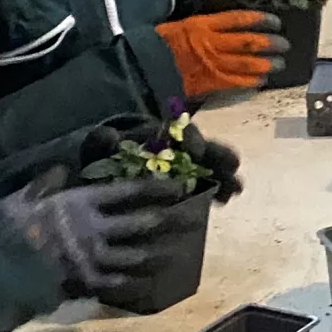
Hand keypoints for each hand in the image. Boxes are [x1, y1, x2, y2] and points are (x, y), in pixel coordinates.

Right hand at [15, 175, 195, 309]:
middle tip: (191, 218)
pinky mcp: (81, 285)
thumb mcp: (20, 199)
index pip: (127, 192)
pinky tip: (147, 281)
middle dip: (168, 220)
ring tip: (176, 251)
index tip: (178, 187)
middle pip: (139, 224)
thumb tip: (61, 169)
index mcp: (78, 204)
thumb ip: (44, 184)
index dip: (155, 189)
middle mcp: (91, 230)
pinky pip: (115, 283)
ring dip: (157, 253)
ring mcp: (88, 259)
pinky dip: (133, 282)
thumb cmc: (1, 230)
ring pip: (134, 255)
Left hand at [75, 123, 241, 203]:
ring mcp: (183, 168)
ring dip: (224, 175)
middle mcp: (175, 148)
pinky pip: (206, 187)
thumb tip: (109, 136)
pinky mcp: (186, 188)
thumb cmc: (101, 160)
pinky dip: (217, 191)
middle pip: (202, 147)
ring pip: (209, 167)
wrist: (100, 176)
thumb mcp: (96, 149)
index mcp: (156, 135)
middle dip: (218, 155)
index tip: (196, 151)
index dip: (190, 138)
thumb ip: (100, 143)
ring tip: (235, 188)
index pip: (178, 130)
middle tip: (232, 165)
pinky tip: (225, 200)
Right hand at [156, 9, 285, 98]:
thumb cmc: (162, 43)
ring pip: (246, 63)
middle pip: (248, 42)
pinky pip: (236, 82)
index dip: (260, 20)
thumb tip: (230, 25)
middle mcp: (211, 43)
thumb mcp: (184, 24)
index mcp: (204, 24)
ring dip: (265, 64)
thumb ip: (207, 25)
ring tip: (279, 63)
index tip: (275, 21)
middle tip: (284, 44)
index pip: (239, 19)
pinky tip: (261, 80)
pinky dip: (250, 81)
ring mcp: (212, 64)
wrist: (145, 67)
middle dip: (269, 43)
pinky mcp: (209, 83)